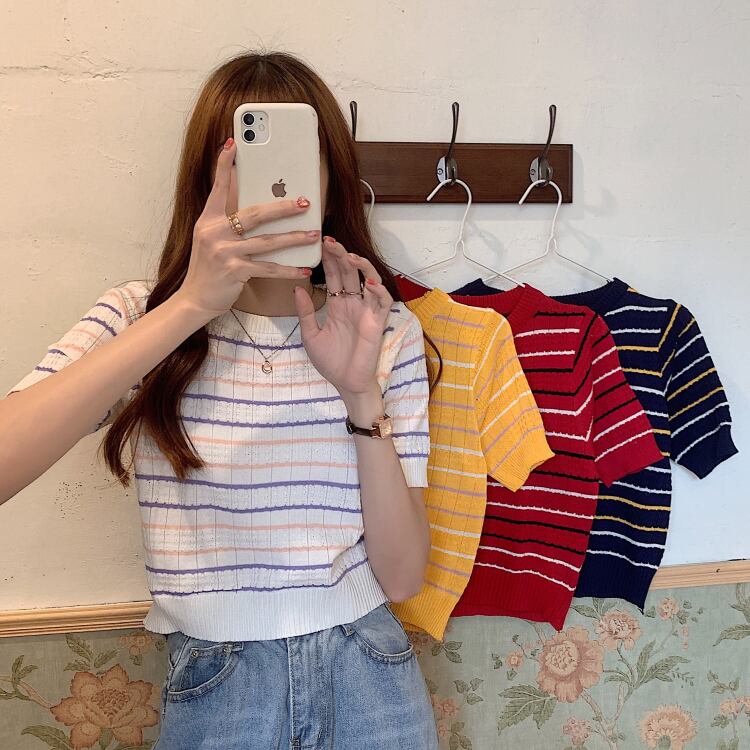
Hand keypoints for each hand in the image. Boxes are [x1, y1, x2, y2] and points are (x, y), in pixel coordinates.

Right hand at [177, 137, 319, 318]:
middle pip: (255, 214)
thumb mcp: (210, 238)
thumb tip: (250, 201)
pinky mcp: (235, 272)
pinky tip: (304, 268)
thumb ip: (226, 219)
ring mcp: (225, 252)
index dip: (224, 166)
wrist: (195, 298)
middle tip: (305, 202)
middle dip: (283, 207)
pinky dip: (289, 269)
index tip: (232, 144)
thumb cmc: (208, 267)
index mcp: (208, 220)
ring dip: (294, 238)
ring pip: (267, 241)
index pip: (218, 188)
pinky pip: (269, 268)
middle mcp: (214, 233)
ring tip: (313, 234)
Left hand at [293, 236, 393, 397]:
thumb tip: (297, 287)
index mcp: (338, 305)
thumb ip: (305, 312)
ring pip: (371, 281)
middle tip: (329, 241)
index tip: (320, 243)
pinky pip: (383, 302)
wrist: (346, 384)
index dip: (330, 260)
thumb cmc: (331, 362)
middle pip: (350, 273)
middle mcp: (354, 304)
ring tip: (349, 256)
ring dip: (362, 267)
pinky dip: (379, 291)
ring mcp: (367, 312)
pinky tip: (368, 284)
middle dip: (341, 255)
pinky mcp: (377, 323)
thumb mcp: (311, 335)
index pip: (335, 276)